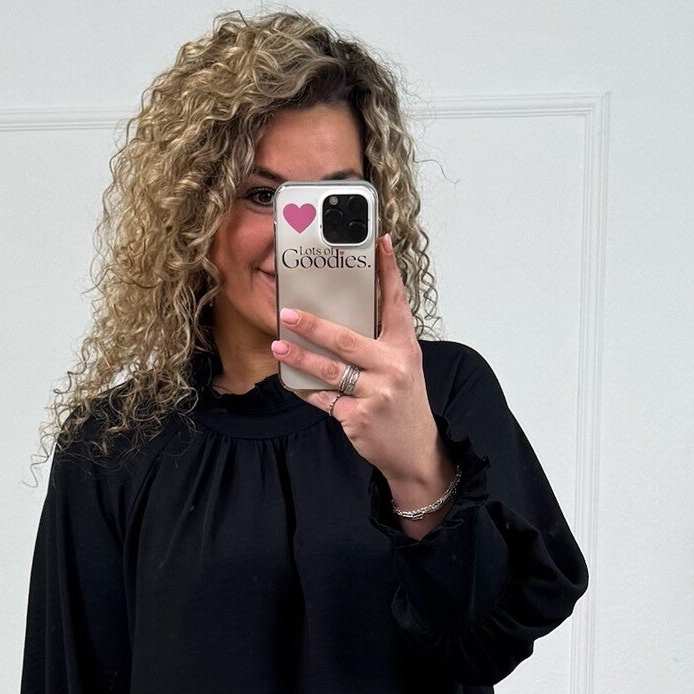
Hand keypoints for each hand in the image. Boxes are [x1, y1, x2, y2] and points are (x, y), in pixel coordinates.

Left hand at [268, 234, 455, 496]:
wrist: (415, 451)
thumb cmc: (404, 403)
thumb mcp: (403, 366)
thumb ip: (380, 342)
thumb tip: (341, 317)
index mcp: (405, 347)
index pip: (396, 302)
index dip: (388, 271)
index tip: (380, 242)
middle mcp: (392, 367)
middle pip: (346, 340)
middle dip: (313, 325)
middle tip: (287, 312)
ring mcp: (375, 394)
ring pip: (330, 371)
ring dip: (300, 358)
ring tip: (278, 347)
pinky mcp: (357, 418)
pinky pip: (323, 400)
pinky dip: (306, 390)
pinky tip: (292, 381)